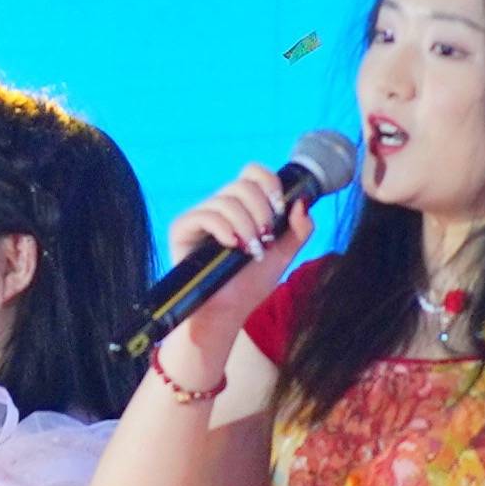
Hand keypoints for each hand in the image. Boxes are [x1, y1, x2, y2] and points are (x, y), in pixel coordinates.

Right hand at [155, 164, 315, 374]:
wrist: (227, 312)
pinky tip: (232, 246)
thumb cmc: (251, 284)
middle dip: (261, 211)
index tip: (279, 209)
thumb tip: (302, 201)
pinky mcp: (183, 229)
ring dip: (246, 225)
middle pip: (243, 184)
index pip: (253, 173)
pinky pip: (204, 215)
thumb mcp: (284, 254)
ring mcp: (201, 216)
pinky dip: (223, 229)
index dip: (269, 183)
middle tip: (265, 239)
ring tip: (250, 250)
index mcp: (243, 206)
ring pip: (226, 200)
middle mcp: (221, 206)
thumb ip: (300, 229)